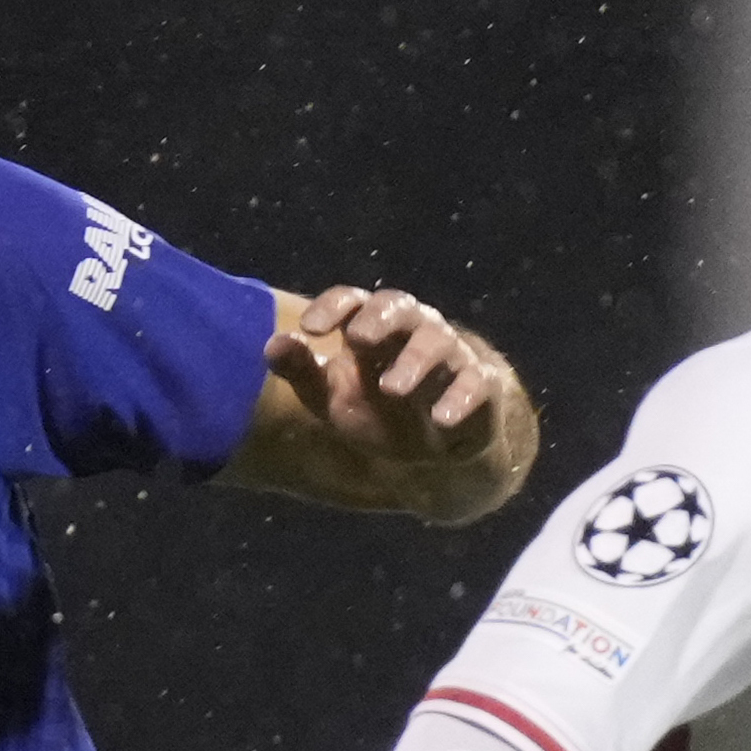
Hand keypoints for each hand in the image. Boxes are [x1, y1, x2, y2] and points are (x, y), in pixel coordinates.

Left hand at [263, 287, 532, 523]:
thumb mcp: (331, 398)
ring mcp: (449, 355)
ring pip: (437, 341)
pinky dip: (460, 398)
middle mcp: (412, 330)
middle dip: (379, 318)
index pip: (353, 301)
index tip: (311, 329)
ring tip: (392, 388)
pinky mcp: (480, 386)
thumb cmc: (377, 410)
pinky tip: (441, 418)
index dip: (333, 307)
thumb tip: (270, 345)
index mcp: (371, 326)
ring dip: (415, 361)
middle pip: (399, 306)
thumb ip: (301, 372)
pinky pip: (476, 382)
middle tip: (358, 338)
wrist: (436, 449)